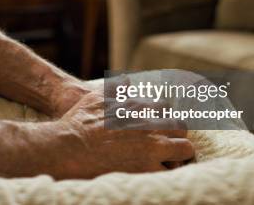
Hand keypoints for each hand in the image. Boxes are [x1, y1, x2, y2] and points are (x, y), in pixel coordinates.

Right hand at [42, 90, 193, 178]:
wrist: (69, 148)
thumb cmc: (79, 123)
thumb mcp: (95, 98)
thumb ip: (114, 88)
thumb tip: (125, 80)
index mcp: (140, 106)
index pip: (166, 109)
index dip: (162, 119)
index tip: (155, 128)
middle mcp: (151, 124)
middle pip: (181, 127)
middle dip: (175, 135)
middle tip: (164, 145)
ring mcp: (152, 146)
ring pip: (185, 149)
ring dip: (177, 154)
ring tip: (164, 161)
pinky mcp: (147, 168)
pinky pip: (170, 171)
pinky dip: (164, 172)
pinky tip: (153, 173)